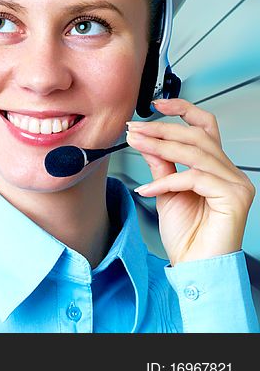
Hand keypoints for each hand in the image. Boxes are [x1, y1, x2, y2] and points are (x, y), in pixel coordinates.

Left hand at [125, 98, 254, 265]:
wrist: (195, 266)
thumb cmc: (187, 235)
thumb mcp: (165, 192)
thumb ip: (161, 166)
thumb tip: (146, 141)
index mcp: (215, 168)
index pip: (205, 127)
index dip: (183, 110)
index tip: (156, 104)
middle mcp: (230, 172)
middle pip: (198, 135)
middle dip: (162, 130)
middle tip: (134, 130)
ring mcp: (236, 184)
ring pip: (196, 153)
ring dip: (161, 147)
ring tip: (136, 146)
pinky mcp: (234, 197)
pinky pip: (195, 178)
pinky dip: (167, 182)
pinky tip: (147, 190)